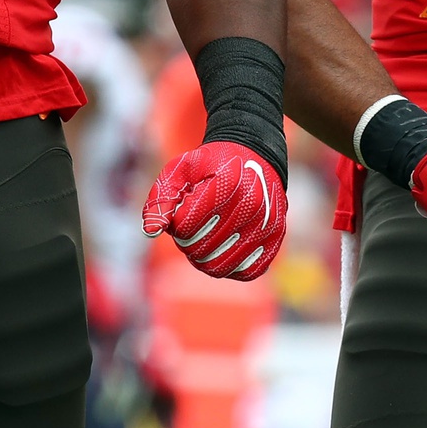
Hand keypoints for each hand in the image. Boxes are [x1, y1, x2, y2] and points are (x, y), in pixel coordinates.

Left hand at [142, 141, 287, 280]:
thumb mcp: (180, 170)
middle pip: (201, 249)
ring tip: (204, 239)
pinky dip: (230, 267)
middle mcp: (251, 205)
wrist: (253, 156)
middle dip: (187, 243)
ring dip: (204, 258)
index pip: (184, 227)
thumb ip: (161, 199)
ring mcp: (266, 224)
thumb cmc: (211, 165)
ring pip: (221, 265)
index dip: (175, 223)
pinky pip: (247, 271)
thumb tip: (150, 233)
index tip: (182, 210)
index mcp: (226, 184)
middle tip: (190, 228)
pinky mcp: (276, 238)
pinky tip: (223, 250)